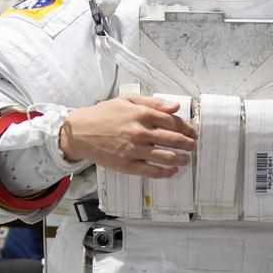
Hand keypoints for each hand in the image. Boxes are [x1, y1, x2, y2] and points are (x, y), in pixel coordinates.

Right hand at [59, 95, 196, 176]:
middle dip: (188, 144)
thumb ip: (153, 102)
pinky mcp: (127, 165)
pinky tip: (172, 170)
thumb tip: (175, 106)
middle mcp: (141, 132)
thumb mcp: (127, 100)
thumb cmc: (103, 114)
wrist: (79, 131)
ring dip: (181, 159)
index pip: (173, 122)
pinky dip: (166, 172)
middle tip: (193, 146)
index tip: (193, 133)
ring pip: (167, 157)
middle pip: (174, 140)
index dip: (187, 128)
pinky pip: (152, 171)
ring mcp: (134, 150)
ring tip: (186, 159)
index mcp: (142, 114)